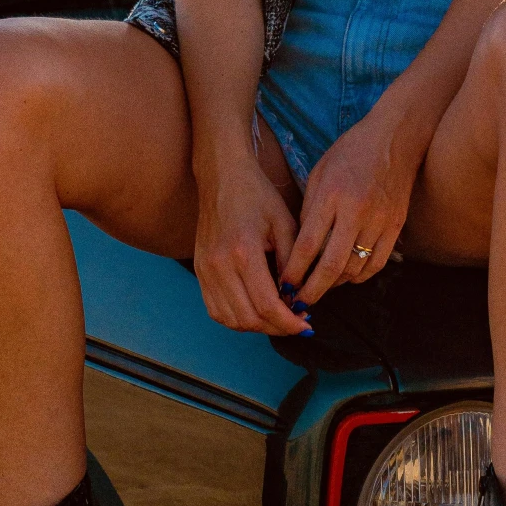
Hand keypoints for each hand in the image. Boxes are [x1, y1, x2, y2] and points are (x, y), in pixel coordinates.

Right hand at [193, 152, 309, 336]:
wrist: (222, 177)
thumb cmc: (258, 196)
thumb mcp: (285, 224)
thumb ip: (292, 263)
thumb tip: (296, 298)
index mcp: (243, 251)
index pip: (266, 305)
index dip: (288, 322)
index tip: (306, 325)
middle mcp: (219, 265)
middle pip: (248, 318)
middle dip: (276, 328)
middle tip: (296, 323)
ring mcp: (205, 269)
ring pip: (230, 319)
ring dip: (256, 327)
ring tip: (277, 319)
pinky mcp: (199, 270)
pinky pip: (215, 309)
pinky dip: (236, 319)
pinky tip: (255, 312)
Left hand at [286, 106, 420, 305]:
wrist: (395, 139)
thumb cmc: (351, 152)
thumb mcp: (319, 172)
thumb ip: (309, 209)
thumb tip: (301, 247)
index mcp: (331, 195)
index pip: (307, 244)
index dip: (293, 271)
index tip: (282, 286)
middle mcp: (356, 212)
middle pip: (331, 265)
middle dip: (312, 290)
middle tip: (299, 304)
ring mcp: (379, 221)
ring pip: (354, 269)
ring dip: (335, 285)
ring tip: (320, 289)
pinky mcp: (396, 227)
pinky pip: (376, 264)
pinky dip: (359, 277)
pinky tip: (346, 277)